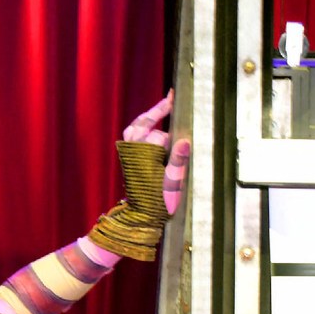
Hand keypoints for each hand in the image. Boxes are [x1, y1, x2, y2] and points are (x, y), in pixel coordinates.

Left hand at [123, 91, 191, 216]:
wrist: (140, 216)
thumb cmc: (157, 201)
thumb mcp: (172, 182)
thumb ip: (177, 160)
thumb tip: (185, 141)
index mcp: (144, 153)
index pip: (160, 134)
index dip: (171, 123)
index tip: (175, 98)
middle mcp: (133, 149)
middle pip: (145, 122)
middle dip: (158, 110)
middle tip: (171, 97)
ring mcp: (129, 152)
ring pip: (137, 127)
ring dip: (150, 117)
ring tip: (163, 107)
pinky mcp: (129, 157)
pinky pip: (134, 135)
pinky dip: (143, 127)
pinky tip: (154, 125)